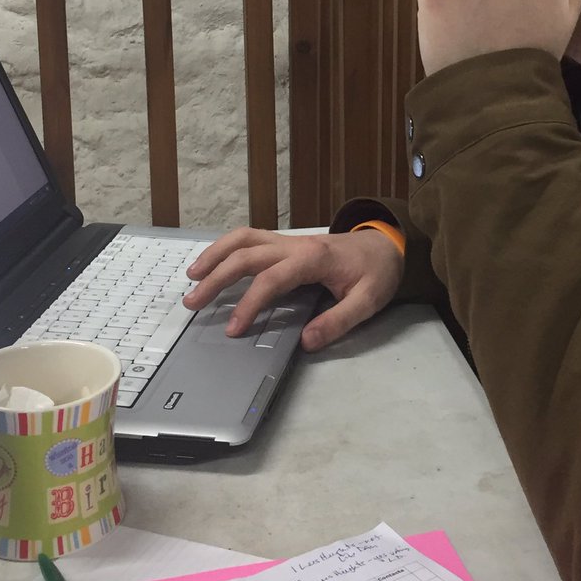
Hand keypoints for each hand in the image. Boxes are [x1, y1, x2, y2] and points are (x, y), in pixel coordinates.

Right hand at [183, 226, 403, 350]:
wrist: (388, 243)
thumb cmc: (378, 272)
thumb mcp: (369, 301)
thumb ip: (338, 321)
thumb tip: (306, 342)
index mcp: (313, 258)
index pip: (271, 280)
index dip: (249, 304)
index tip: (233, 329)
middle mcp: (295, 244)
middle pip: (246, 254)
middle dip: (216, 277)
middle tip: (192, 303)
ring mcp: (289, 240)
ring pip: (243, 238)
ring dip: (215, 255)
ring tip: (192, 277)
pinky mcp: (286, 243)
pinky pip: (250, 239)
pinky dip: (227, 249)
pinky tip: (214, 264)